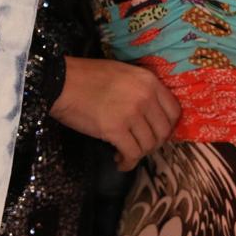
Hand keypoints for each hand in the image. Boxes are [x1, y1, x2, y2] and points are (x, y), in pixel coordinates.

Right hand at [50, 56, 180, 170]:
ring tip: (124, 153)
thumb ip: (141, 89)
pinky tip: (119, 161)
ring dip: (138, 153)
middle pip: (163, 131)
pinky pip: (132, 153)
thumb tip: (151, 112)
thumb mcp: (123, 73)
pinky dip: (128, 162)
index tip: (156, 132)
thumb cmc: (87, 76)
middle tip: (140, 145)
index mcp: (148, 81)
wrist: (61, 82)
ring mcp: (131, 113)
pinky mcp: (115, 129)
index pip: (174, 110)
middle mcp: (145, 96)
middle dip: (153, 143)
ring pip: (148, 145)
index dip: (167, 126)